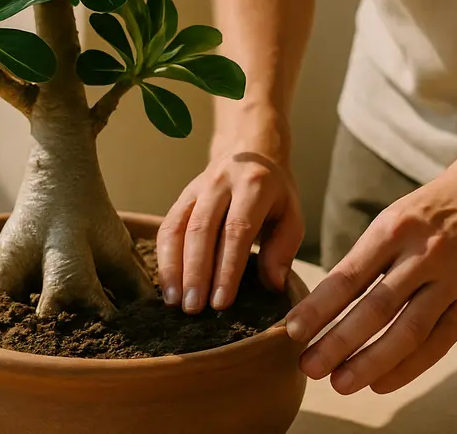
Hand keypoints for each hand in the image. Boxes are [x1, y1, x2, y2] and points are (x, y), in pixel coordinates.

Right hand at [157, 150, 303, 313]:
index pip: (237, 230)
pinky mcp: (182, 197)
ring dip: (174, 267)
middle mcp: (221, 183)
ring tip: (176, 301)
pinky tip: (168, 286)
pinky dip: (164, 257)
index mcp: (254, 186)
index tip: (221, 301)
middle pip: (202, 229)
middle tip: (194, 308)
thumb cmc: (274, 191)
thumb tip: (272, 285)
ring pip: (179, 227)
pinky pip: (167, 226)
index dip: (227, 267)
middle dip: (196, 272)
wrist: (251, 149)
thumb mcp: (291, 213)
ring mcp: (197, 188)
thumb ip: (283, 248)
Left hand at [286, 161, 456, 394]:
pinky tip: (381, 382)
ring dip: (371, 363)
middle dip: (338, 343)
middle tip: (309, 368)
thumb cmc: (428, 212)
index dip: (319, 308)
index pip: (349, 276)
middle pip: (376, 308)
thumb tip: (322, 309)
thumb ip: (364, 260)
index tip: (293, 332)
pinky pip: (440, 342)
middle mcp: (425, 254)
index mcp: (393, 229)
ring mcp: (455, 278)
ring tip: (340, 384)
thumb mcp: (391, 220)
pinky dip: (409, 367)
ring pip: (409, 331)